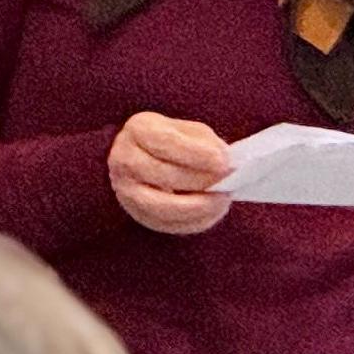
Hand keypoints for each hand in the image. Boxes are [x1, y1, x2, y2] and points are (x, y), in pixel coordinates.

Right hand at [109, 112, 232, 234]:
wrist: (145, 158)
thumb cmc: (174, 142)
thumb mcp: (188, 131)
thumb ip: (205, 143)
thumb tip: (224, 163)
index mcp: (138, 129)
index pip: (167, 143)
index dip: (197, 154)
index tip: (224, 163)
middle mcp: (124, 159)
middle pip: (164, 175)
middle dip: (201, 181)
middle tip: (229, 183)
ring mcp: (126, 190)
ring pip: (162, 206)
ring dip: (198, 207)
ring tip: (222, 201)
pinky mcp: (135, 213)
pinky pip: (166, 224)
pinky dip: (193, 221)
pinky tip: (212, 213)